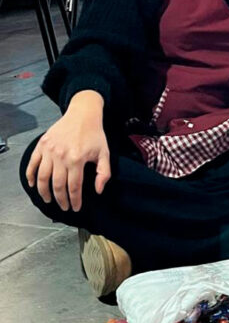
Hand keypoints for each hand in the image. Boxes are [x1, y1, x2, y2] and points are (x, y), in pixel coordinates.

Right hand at [25, 90, 109, 211]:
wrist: (83, 114)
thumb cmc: (95, 134)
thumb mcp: (104, 153)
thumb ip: (103, 173)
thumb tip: (98, 191)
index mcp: (77, 159)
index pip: (74, 186)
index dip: (74, 200)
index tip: (75, 208)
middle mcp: (61, 156)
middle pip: (57, 185)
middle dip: (60, 199)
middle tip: (63, 207)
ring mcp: (49, 150)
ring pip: (42, 177)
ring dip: (44, 191)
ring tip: (48, 200)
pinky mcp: (41, 145)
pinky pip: (32, 164)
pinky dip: (30, 176)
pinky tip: (32, 185)